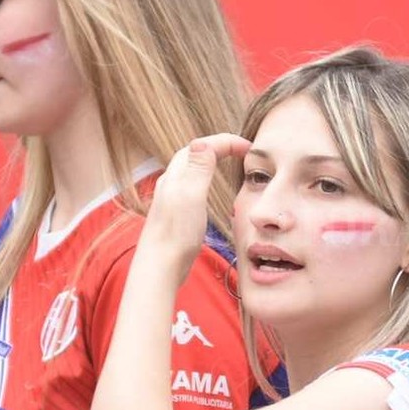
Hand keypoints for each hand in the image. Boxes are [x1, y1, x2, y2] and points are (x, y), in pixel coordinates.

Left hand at [146, 134, 249, 268]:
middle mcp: (171, 183)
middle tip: (239, 149)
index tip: (248, 147)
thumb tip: (201, 143)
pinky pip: (190, 185)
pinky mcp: (174, 214)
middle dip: (217, 145)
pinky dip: (203, 177)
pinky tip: (207, 190)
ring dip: (209, 159)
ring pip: (190, 169)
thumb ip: (198, 169)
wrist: (160, 267)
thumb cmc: (176, 235)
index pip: (202, 146)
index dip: (226, 142)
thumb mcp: (191, 197)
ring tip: (227, 161)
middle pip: (193, 153)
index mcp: (176, 176)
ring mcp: (171, 198)